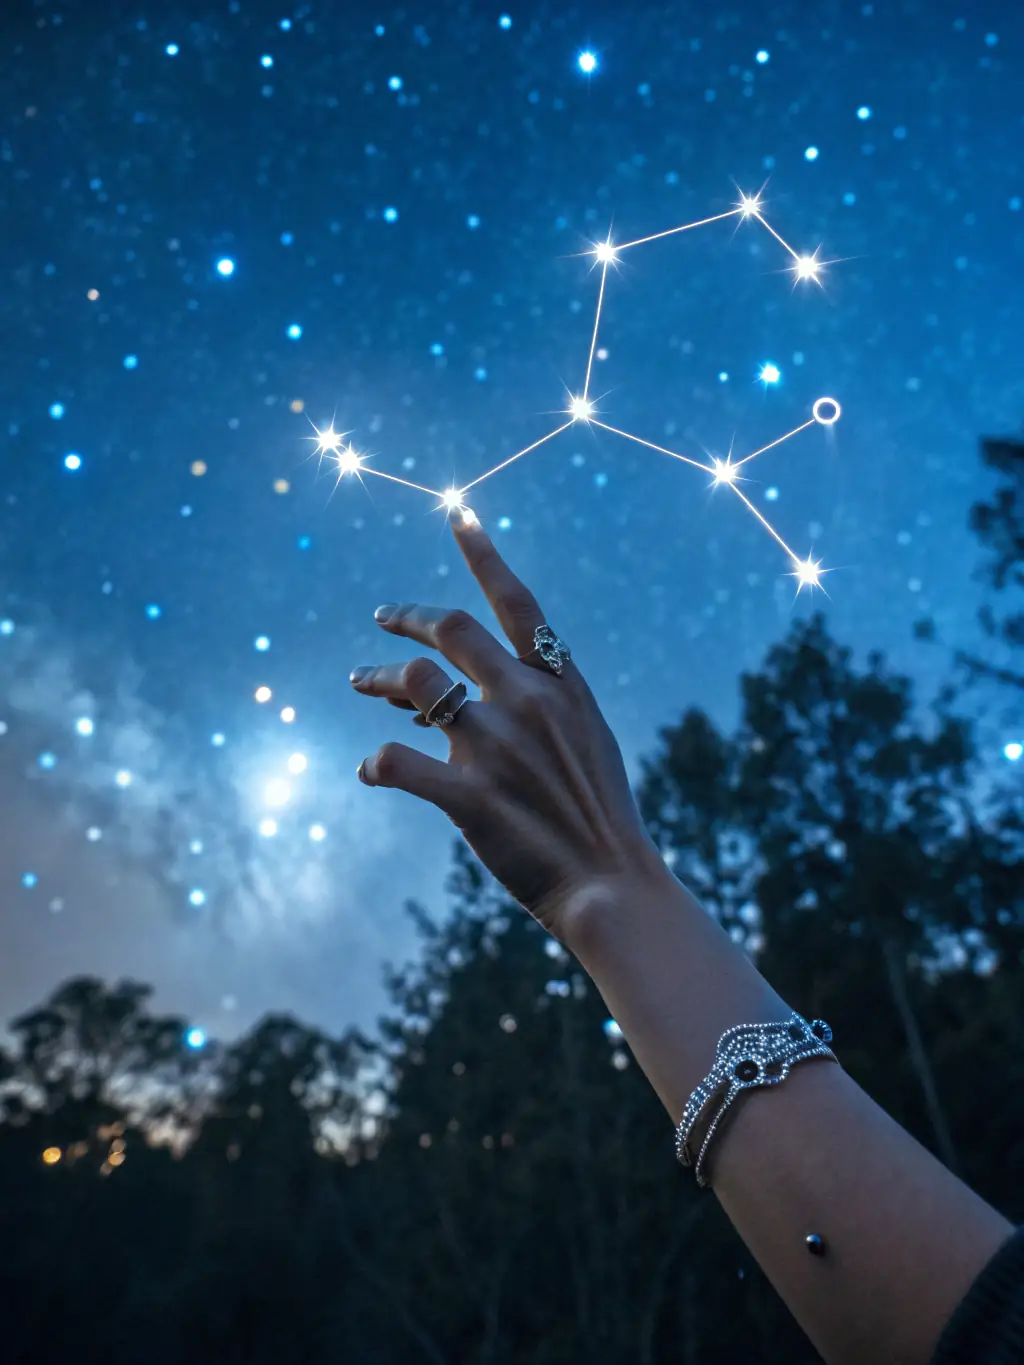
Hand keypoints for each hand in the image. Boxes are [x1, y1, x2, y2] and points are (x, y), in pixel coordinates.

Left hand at [349, 508, 668, 942]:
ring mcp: (497, 747)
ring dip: (378, 678)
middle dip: (408, 617)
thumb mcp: (588, 738)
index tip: (457, 513)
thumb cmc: (599, 815)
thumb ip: (542, 700)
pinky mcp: (469, 798)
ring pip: (415, 684)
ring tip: (359, 682)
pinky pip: (397, 763)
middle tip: (383, 619)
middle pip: (452, 630)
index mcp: (561, 685)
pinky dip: (375, 764)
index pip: (518, 602)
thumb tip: (476, 685)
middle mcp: (528, 702)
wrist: (613, 883)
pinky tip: (369, 771)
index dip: (484, 553)